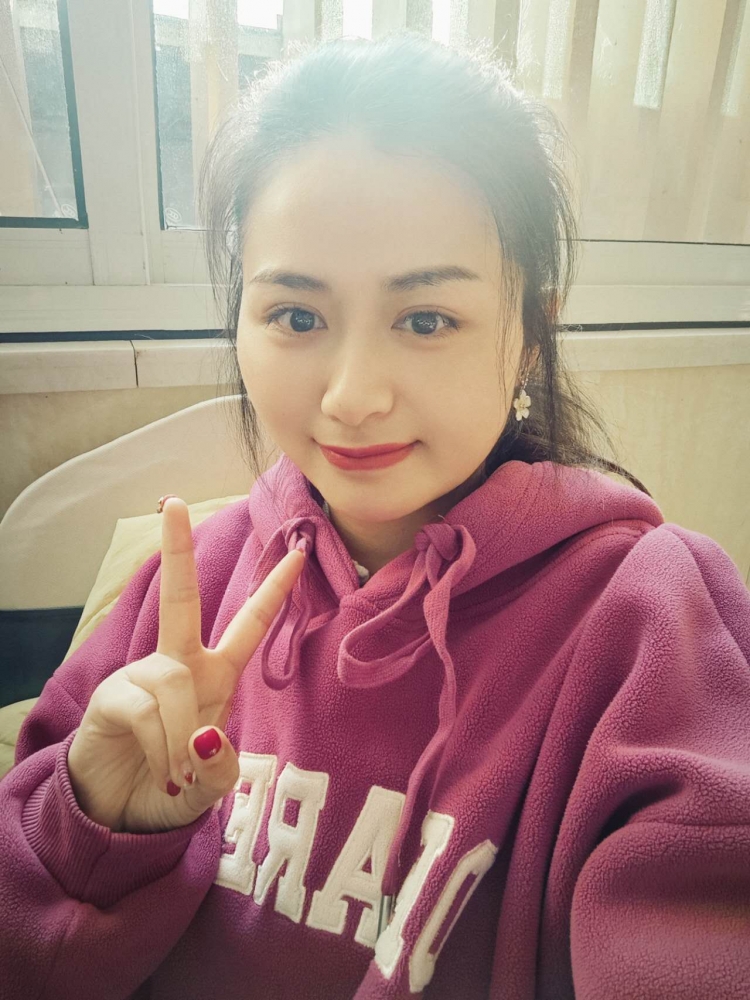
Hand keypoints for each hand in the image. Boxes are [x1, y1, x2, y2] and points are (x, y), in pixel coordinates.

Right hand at [67, 496, 304, 832]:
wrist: (118, 816)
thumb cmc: (171, 789)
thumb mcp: (212, 787)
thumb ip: (222, 768)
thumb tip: (203, 734)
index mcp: (213, 676)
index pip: (248, 625)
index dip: (273, 591)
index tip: (297, 552)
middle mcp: (178, 666)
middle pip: (181, 600)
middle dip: (177, 551)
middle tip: (171, 502)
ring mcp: (141, 678)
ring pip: (173, 685)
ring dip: (182, 741)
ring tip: (178, 775)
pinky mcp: (111, 699)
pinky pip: (147, 713)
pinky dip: (163, 751)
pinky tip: (162, 773)